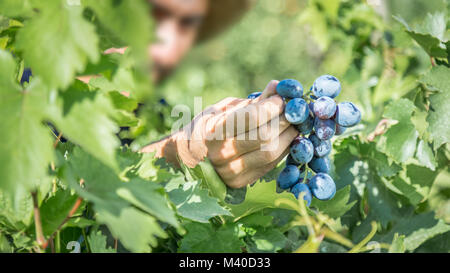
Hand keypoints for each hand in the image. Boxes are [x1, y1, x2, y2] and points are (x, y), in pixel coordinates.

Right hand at [142, 80, 298, 187]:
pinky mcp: (241, 183)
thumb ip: (250, 102)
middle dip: (285, 120)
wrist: (187, 159)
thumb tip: (277, 87)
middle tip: (294, 110)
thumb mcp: (221, 109)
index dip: (272, 105)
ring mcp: (231, 172)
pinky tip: (285, 138)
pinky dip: (283, 149)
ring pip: (272, 153)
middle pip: (266, 136)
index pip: (252, 117)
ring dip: (289, 136)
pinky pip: (271, 165)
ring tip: (293, 123)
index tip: (281, 98)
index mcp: (213, 131)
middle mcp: (221, 154)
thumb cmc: (205, 127)